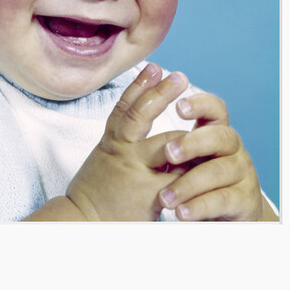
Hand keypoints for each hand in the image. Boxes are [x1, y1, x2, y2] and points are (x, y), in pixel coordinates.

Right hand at [64, 63, 191, 220]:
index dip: (140, 85)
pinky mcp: (151, 197)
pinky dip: (192, 170)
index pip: (125, 107)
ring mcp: (137, 174)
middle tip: (179, 77)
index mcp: (112, 142)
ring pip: (169, 145)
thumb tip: (144, 109)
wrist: (83, 222)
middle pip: (141, 115)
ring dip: (188, 136)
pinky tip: (206, 160)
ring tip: (205, 120)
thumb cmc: (97, 188)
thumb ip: (123, 137)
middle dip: (161, 94)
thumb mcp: (105, 155)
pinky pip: (179, 179)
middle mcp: (123, 153)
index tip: (153, 67)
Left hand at [158, 92, 271, 220]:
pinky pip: (222, 200)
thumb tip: (132, 127)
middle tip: (168, 153)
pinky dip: (199, 206)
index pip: (214, 109)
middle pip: (220, 136)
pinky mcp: (244, 200)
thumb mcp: (186, 159)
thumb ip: (170, 143)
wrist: (225, 217)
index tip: (178, 107)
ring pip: (218, 171)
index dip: (199, 104)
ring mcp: (241, 174)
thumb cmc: (198, 180)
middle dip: (193, 143)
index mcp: (215, 131)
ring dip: (188, 183)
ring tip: (164, 198)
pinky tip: (181, 213)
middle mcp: (232, 148)